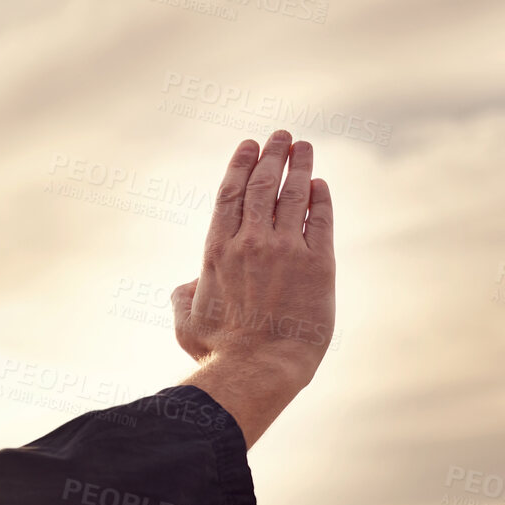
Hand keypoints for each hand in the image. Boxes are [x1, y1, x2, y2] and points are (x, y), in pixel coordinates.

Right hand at [173, 131, 335, 447]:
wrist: (259, 368)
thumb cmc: (219, 352)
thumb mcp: (187, 322)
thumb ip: (184, 296)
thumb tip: (186, 285)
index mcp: (217, 252)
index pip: (230, 195)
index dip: (240, 165)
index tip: (249, 146)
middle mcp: (250, 243)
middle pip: (263, 185)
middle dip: (272, 155)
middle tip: (280, 137)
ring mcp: (286, 250)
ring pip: (294, 194)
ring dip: (300, 165)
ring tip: (304, 147)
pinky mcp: (318, 263)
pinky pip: (321, 218)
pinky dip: (320, 197)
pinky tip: (320, 185)